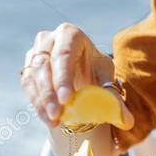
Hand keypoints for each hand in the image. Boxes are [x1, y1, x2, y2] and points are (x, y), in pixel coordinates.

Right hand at [19, 22, 134, 129]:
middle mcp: (49, 39)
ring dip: (42, 101)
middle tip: (58, 115)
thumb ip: (114, 98)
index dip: (63, 77)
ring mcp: (35, 52)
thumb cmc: (95, 72)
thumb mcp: (106, 80)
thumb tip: (127, 122)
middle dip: (50, 93)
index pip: (64, 54)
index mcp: (70, 34)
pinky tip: (48, 119)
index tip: (67, 100)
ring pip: (33, 76)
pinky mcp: (28, 68)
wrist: (82, 75)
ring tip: (55, 121)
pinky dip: (37, 104)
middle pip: (44, 65)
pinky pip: (28, 86)